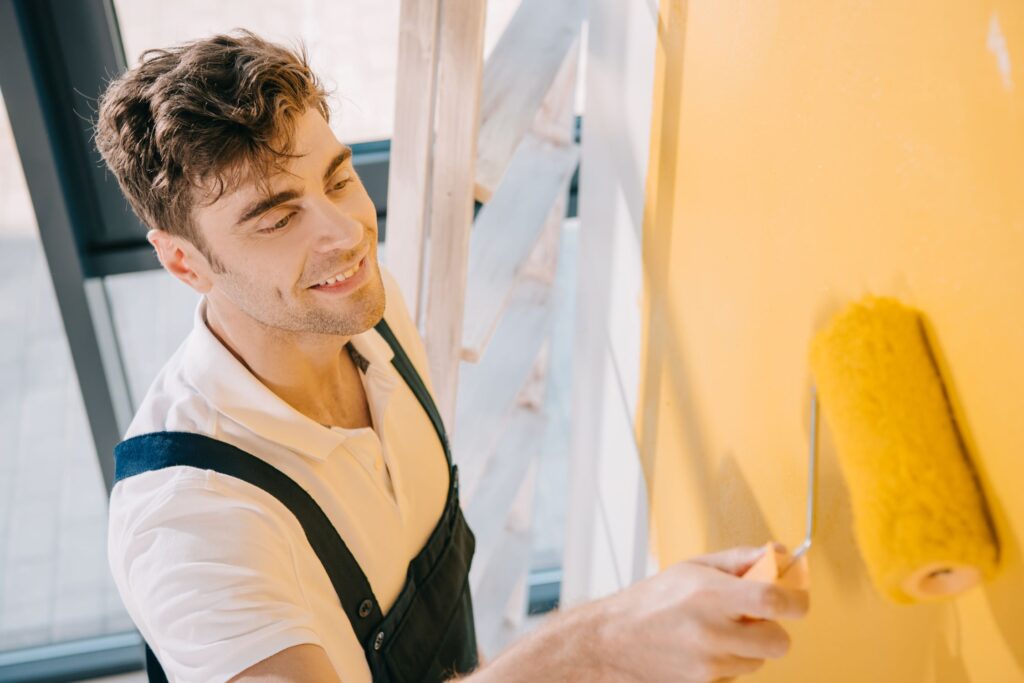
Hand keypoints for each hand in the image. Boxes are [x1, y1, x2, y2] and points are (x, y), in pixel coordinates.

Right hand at [587, 545, 809, 682]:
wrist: (611, 640)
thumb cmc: (650, 601)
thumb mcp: (692, 566)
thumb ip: (739, 560)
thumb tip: (780, 553)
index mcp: (710, 594)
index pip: (773, 600)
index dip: (795, 601)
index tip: (796, 601)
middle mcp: (711, 632)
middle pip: (778, 642)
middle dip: (771, 629)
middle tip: (751, 618)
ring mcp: (708, 664)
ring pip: (758, 661)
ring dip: (747, 648)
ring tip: (716, 633)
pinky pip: (736, 677)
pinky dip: (728, 665)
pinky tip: (703, 651)